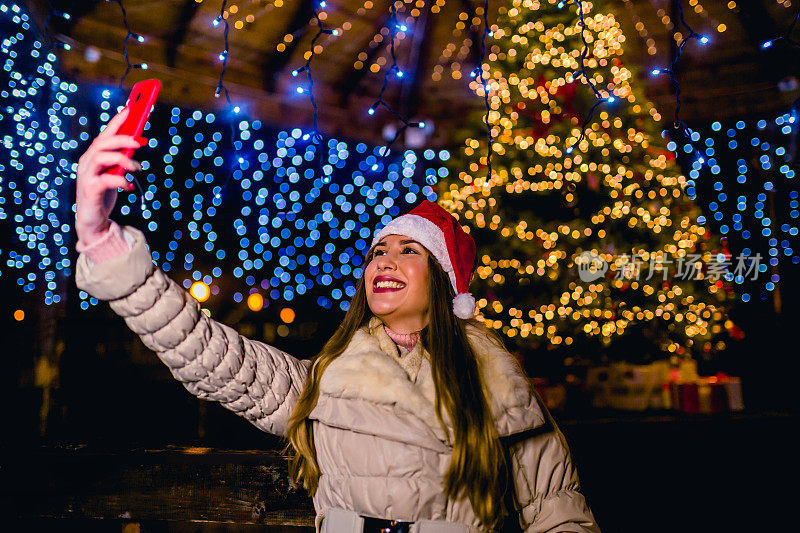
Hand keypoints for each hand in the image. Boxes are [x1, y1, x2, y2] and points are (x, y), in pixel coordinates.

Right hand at [74, 107, 143, 244]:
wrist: (94, 219)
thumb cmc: (105, 193)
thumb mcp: (115, 172)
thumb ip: (122, 158)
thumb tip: (138, 141)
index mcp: (93, 155)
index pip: (105, 134)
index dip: (117, 121)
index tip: (131, 109)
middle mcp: (87, 162)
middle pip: (102, 142)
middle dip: (123, 138)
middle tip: (142, 141)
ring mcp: (86, 176)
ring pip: (100, 156)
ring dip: (123, 159)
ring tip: (137, 168)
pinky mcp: (89, 190)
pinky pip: (104, 180)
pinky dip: (120, 181)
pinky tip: (130, 186)